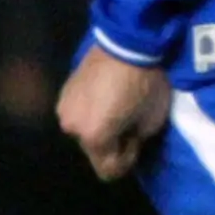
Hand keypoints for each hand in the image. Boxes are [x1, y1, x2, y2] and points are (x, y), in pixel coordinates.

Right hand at [56, 42, 170, 180]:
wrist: (126, 44)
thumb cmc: (144, 83)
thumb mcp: (152, 120)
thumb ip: (135, 141)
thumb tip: (125, 141)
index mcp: (93, 138)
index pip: (108, 170)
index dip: (126, 161)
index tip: (137, 142)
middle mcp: (72, 128)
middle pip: (94, 151)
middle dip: (112, 143)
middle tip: (129, 123)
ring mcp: (63, 109)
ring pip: (85, 132)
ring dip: (100, 127)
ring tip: (116, 107)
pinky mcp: (63, 93)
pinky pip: (79, 113)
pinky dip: (91, 112)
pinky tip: (104, 96)